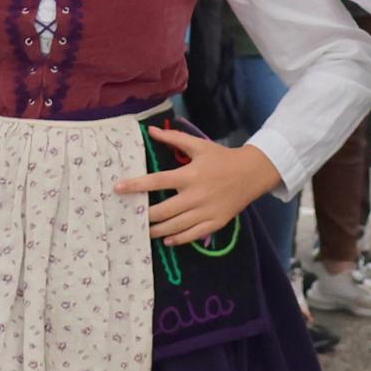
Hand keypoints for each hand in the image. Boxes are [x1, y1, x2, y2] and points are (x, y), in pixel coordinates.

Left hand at [116, 121, 284, 246]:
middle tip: (132, 216)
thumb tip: (151, 130)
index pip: (157, 181)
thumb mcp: (199, 146)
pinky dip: (177, 239)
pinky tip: (167, 239)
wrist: (252, 173)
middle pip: (164, 210)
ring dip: (157, 230)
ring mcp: (206, 212)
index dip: (136, 185)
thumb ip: (174, 139)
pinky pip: (192, 235)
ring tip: (145, 230)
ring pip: (176, 226)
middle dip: (145, 215)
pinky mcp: (215, 223)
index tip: (118, 189)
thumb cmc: (222, 158)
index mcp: (190, 175)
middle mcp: (196, 196)